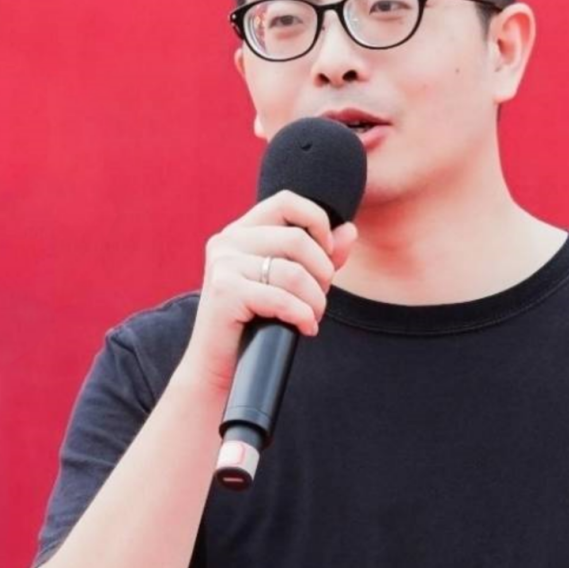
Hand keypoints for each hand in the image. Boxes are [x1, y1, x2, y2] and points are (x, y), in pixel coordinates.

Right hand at [178, 188, 358, 395]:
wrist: (218, 366)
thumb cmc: (255, 323)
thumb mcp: (291, 284)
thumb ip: (319, 255)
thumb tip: (350, 230)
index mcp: (241, 231)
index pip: (287, 201)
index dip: (317, 222)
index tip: (325, 256)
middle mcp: (227, 241)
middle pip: (297, 238)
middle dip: (322, 273)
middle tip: (320, 299)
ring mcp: (222, 264)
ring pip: (293, 272)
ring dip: (315, 301)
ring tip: (313, 318)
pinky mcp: (224, 291)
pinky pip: (281, 298)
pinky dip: (302, 316)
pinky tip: (305, 329)